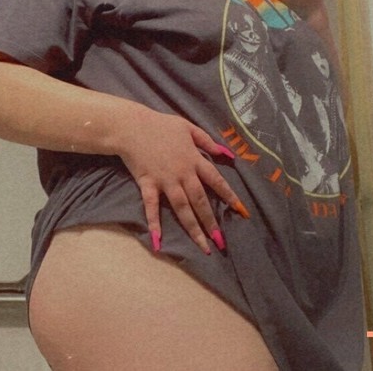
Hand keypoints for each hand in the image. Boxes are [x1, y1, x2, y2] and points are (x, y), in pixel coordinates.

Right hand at [115, 109, 245, 254]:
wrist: (131, 126)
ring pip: (182, 208)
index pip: (216, 180)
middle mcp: (182, 173)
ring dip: (193, 228)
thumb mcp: (188, 127)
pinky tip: (158, 240)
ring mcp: (165, 181)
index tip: (241, 211)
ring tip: (202, 246)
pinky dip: (155, 223)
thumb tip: (226, 154)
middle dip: (211, 222)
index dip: (229, 196)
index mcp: (194, 159)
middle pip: (200, 201)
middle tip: (221, 242)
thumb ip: (207, 141)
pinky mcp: (147, 184)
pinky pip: (152, 206)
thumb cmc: (160, 125)